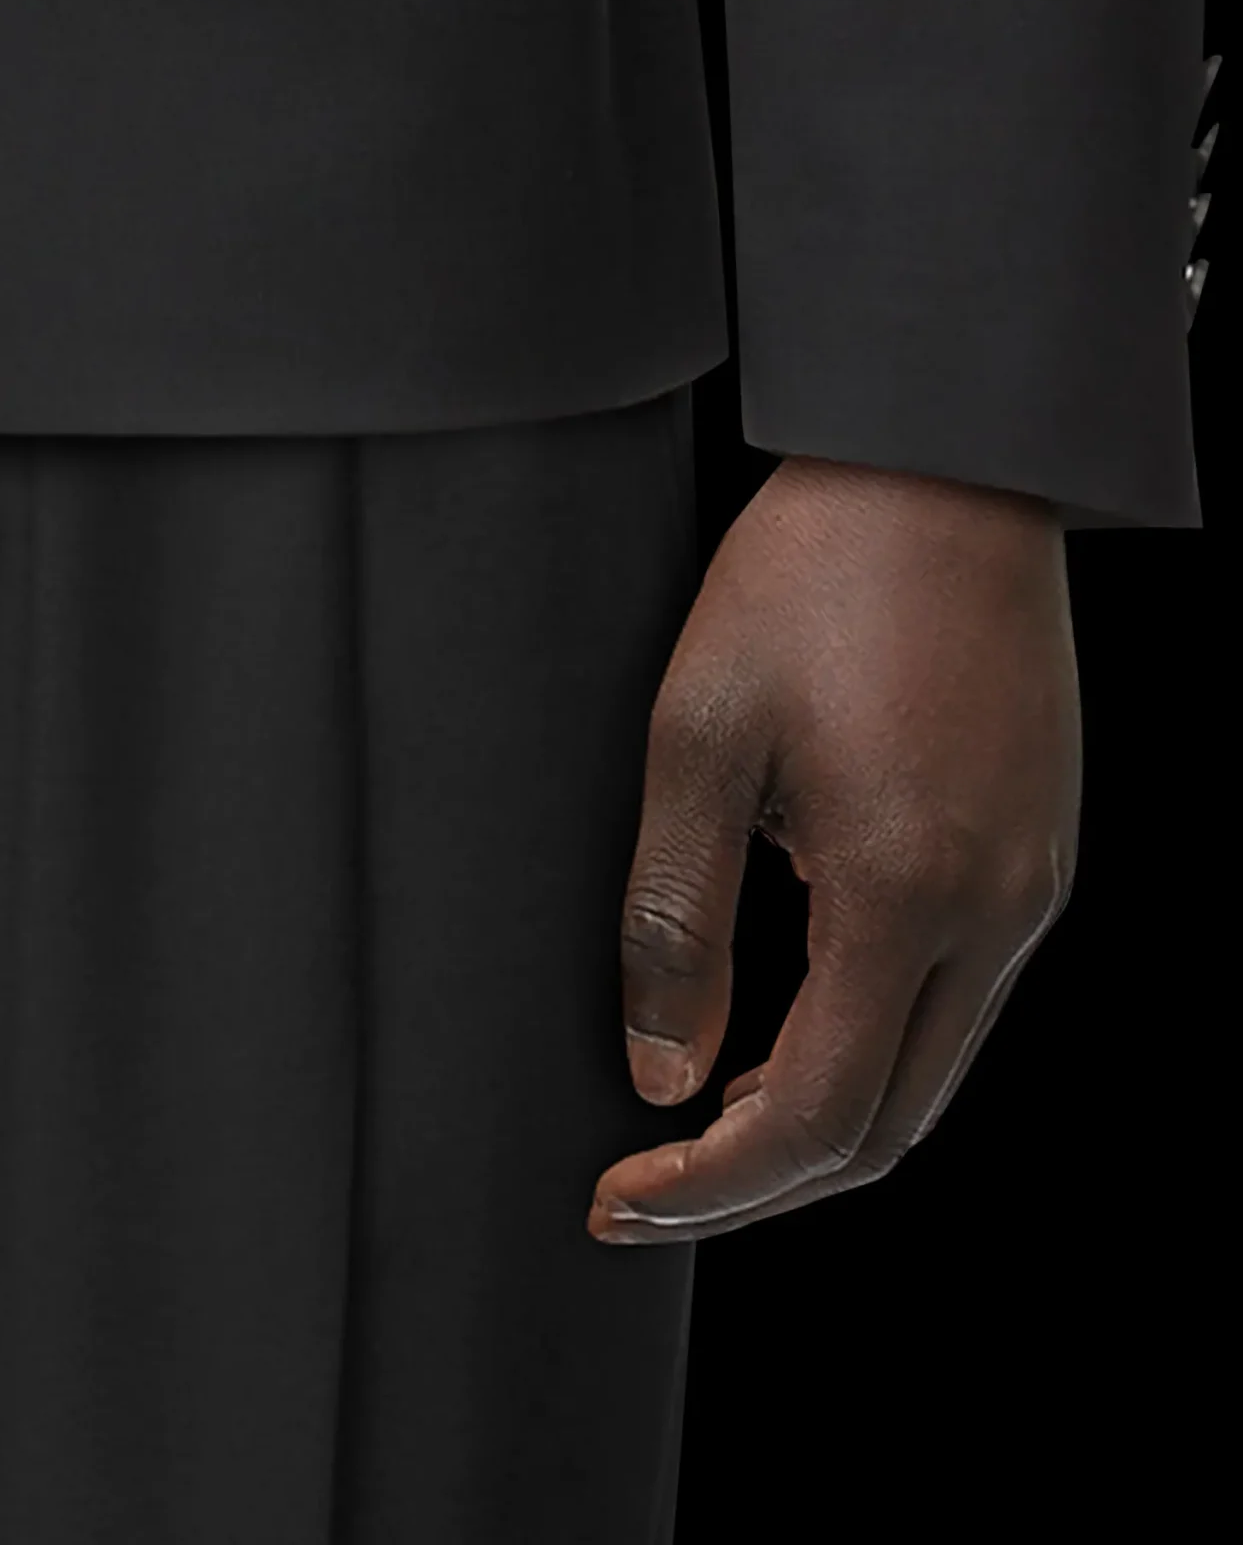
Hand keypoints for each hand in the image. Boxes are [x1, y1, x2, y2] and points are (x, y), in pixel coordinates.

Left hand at [587, 456, 1080, 1243]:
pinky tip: (797, 1020)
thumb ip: (676, 918)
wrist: (942, 463)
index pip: (817, 1118)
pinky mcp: (1042, 845)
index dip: (713, 1186)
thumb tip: (666, 1071)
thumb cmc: (810, 575)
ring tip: (710, 1119)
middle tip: (653, 1184)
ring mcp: (1035, 879)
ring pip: (934, 1068)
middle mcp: (998, 909)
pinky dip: (877, 1041)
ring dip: (825, 1117)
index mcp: (907, 889)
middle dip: (766, 1182)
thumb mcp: (699, 735)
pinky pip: (963, 994)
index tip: (620, 1198)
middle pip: (892, 1127)